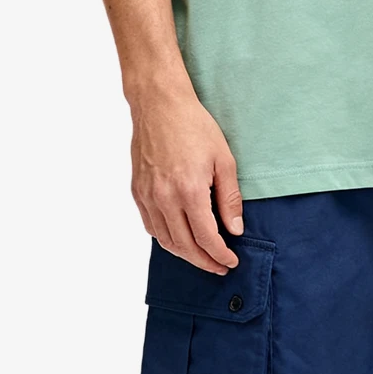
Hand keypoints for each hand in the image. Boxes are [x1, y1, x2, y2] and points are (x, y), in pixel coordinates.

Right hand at [130, 83, 243, 273]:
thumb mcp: (223, 159)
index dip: (220, 255)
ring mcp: (148, 196)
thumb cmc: (194, 127)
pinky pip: (150, 225)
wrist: (160, 105)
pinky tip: (178, 238)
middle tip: (219, 267)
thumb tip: (235, 229)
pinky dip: (165, 238)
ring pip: (165, 240)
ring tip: (201, 256)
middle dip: (204, 261)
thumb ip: (229, 198)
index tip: (231, 262)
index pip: (206, 238)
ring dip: (184, 254)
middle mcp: (165, 198)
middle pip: (184, 246)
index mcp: (189, 191)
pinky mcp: (137, 191)